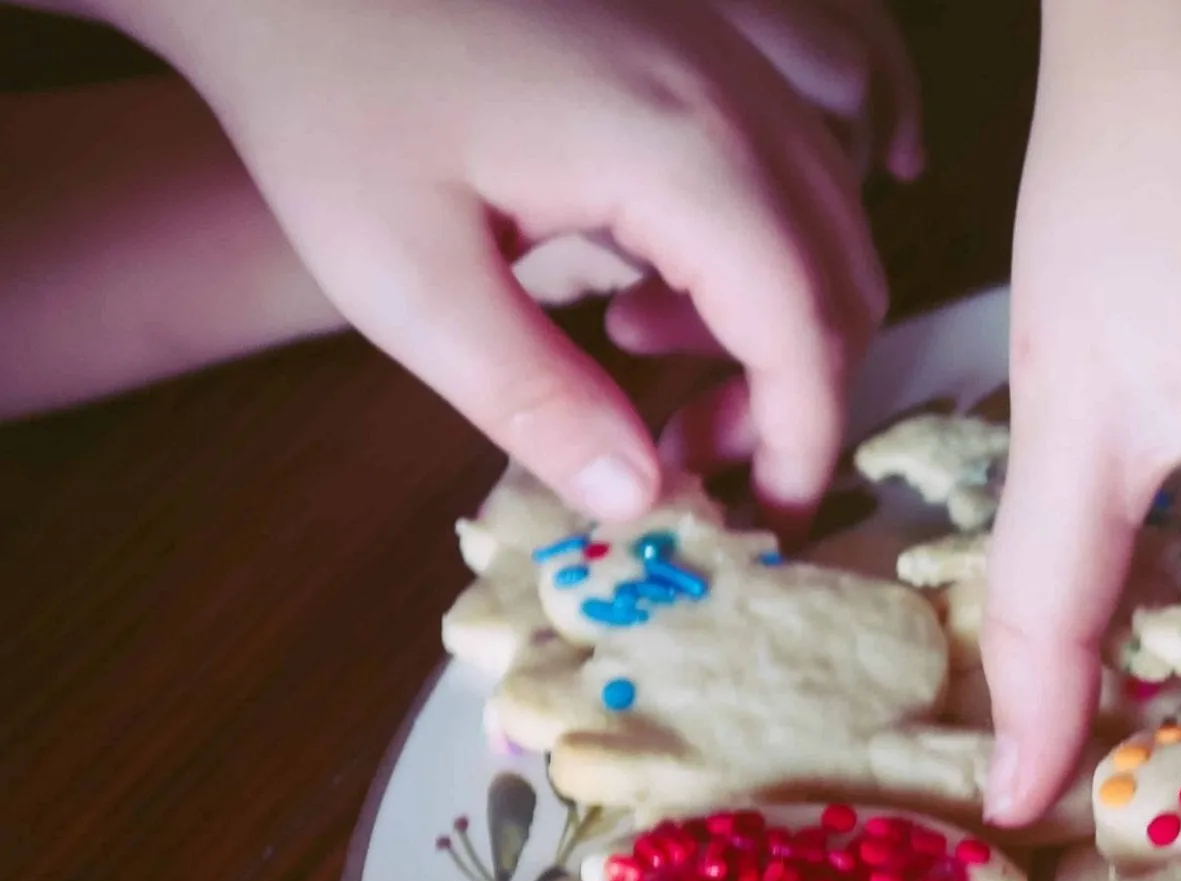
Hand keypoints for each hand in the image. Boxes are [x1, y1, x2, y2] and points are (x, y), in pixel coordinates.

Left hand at [114, 0, 911, 524]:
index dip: (805, 440)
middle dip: (796, 392)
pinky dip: (751, 250)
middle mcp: (734, 95)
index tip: (769, 520)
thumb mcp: (406, 276)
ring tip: (640, 354)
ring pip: (827, 221)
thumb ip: (534, 399)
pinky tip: (638, 271)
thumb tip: (638, 500)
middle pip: (845, 276)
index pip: (808, 326)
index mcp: (683, 154)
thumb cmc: (323, 91)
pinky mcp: (692, 44)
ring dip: (775, 322)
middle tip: (694, 458)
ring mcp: (723, 57)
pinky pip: (781, 168)